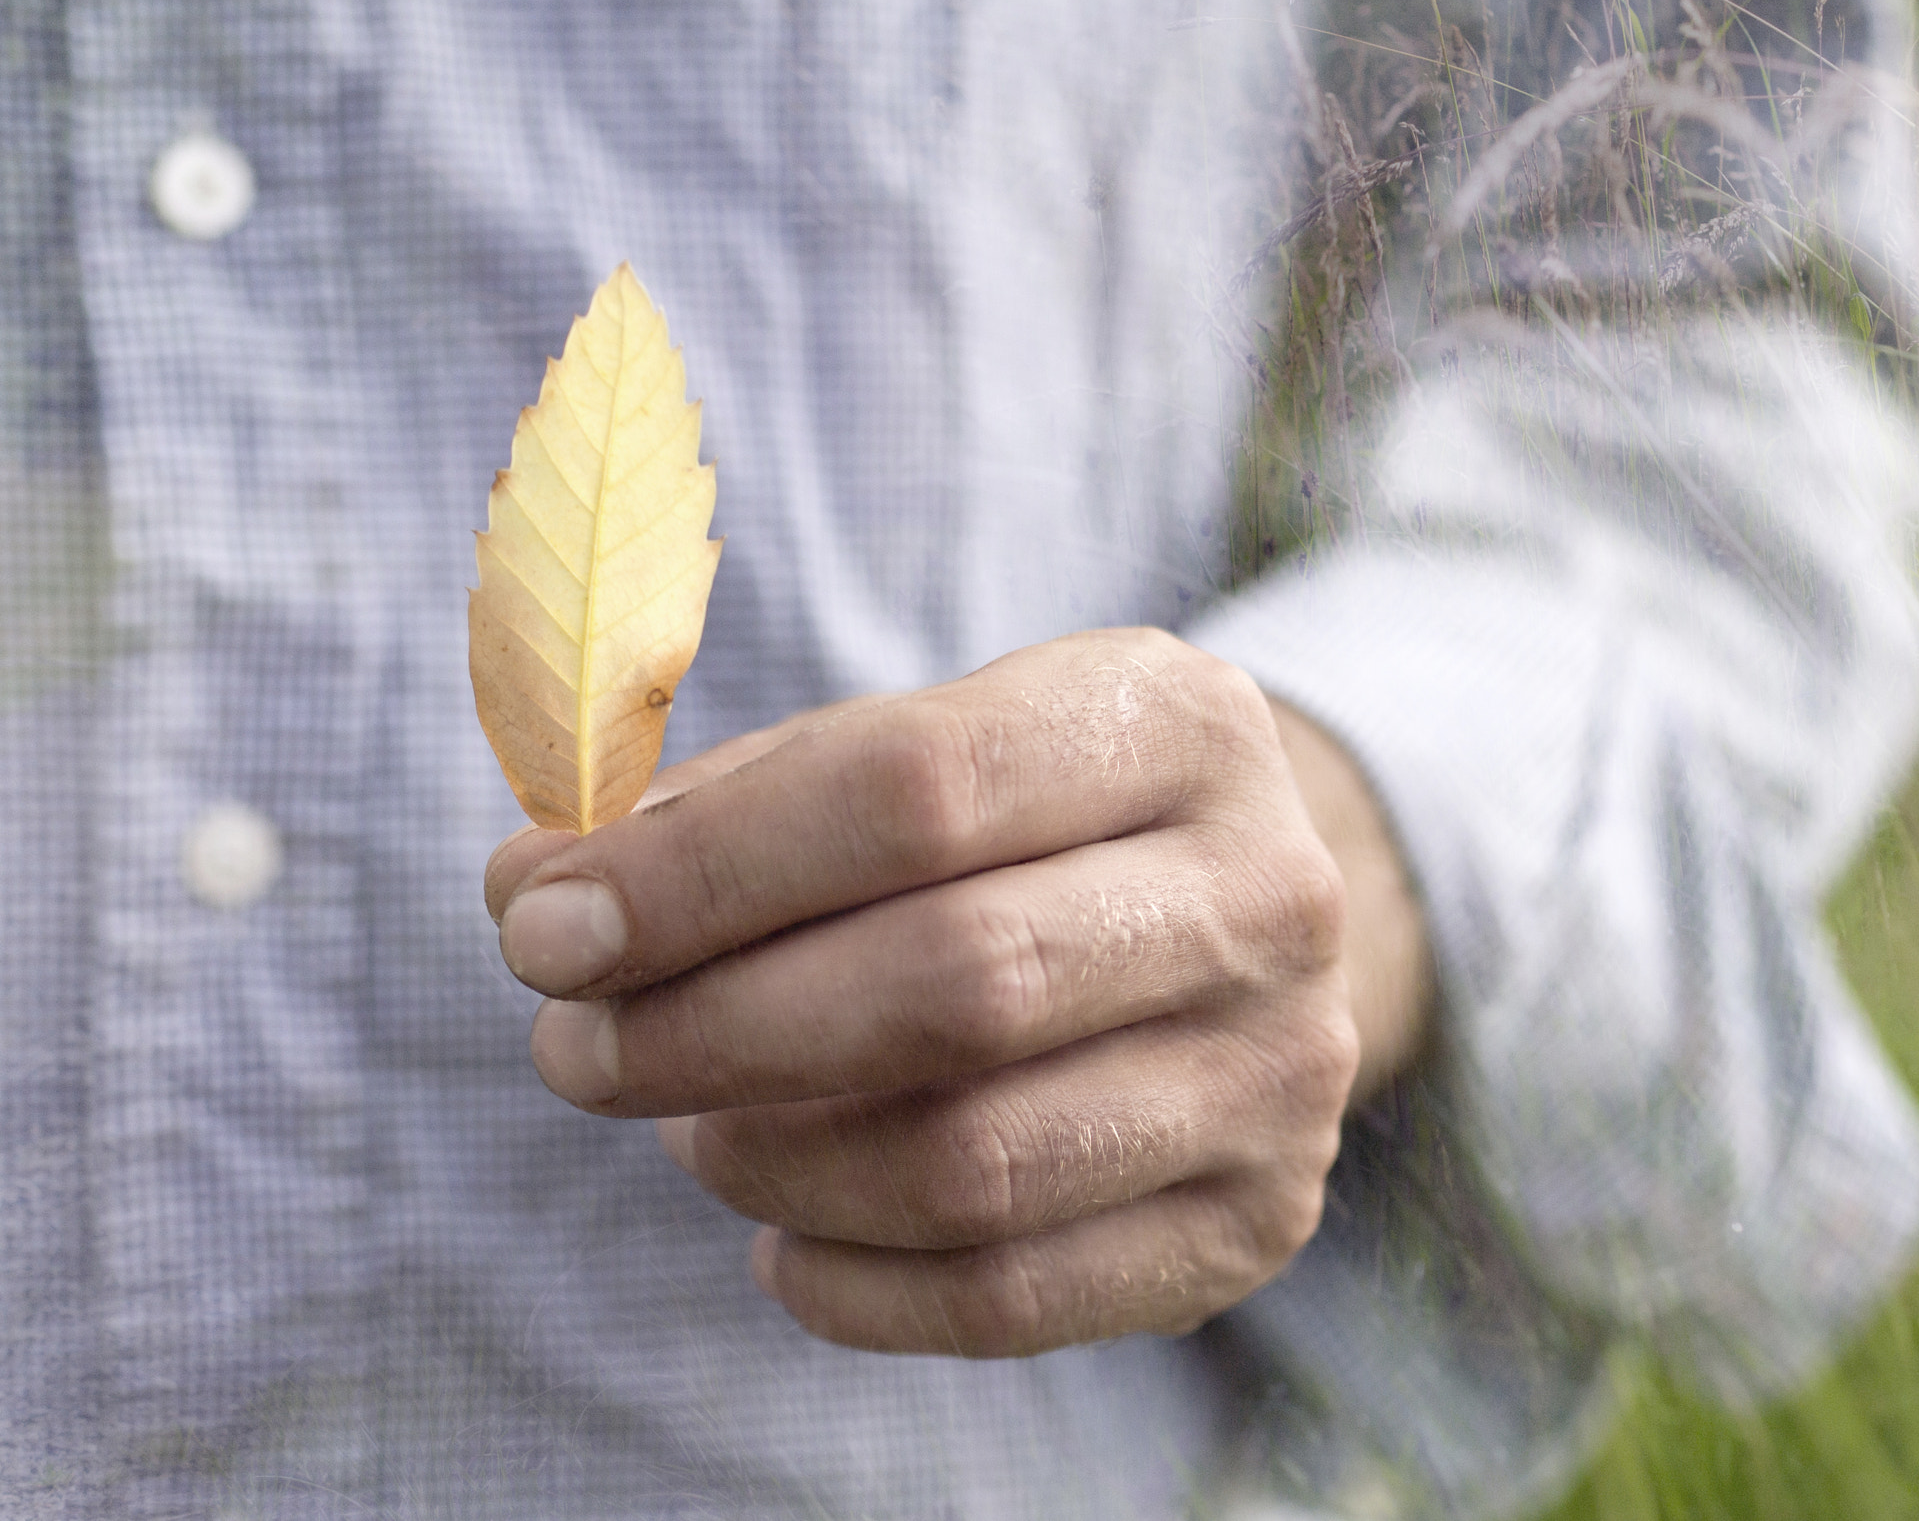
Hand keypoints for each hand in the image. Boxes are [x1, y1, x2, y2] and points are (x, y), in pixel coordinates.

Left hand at [485, 628, 1428, 1355]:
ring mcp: (1285, 1072)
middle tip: (570, 1047)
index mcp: (1175, 721)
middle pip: (955, 980)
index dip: (701, 870)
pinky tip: (779, 1233)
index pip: (915, 788)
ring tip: (693, 1124)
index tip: (536, 923)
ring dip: (767, 1155)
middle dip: (710, 1025)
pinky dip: (845, 1283)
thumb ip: (734, 807)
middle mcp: (1267, 892)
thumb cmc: (1027, 829)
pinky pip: (1009, 1297)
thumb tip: (534, 891)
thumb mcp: (916, 752)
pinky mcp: (1258, 1224)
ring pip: (972, 1161)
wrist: (1239, 929)